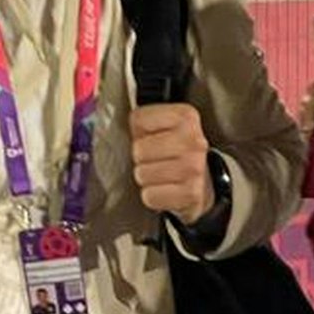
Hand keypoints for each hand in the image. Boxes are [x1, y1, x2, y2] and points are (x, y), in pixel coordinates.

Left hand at [130, 102, 211, 223]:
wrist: (204, 183)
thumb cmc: (177, 153)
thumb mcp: (165, 126)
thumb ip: (142, 119)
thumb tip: (109, 122)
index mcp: (186, 116)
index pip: (138, 119)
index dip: (139, 131)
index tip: (152, 136)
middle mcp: (193, 140)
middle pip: (138, 149)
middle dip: (142, 157)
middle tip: (156, 159)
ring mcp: (194, 168)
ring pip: (141, 174)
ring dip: (147, 178)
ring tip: (160, 175)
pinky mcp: (191, 193)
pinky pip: (150, 196)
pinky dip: (153, 196)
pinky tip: (164, 189)